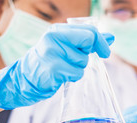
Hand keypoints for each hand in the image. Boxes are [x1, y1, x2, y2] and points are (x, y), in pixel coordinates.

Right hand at [0, 24, 114, 109]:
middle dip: (88, 54)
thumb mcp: (66, 47)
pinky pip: (77, 73)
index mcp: (58, 30)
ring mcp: (53, 52)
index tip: (105, 52)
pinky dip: (73, 76)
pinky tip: (61, 75)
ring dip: (78, 68)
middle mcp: (54, 37)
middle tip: (77, 60)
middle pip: (89, 41)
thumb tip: (111, 38)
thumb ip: (88, 42)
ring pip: (83, 61)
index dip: (101, 42)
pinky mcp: (54, 68)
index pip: (89, 31)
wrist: (24, 78)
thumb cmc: (49, 62)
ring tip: (63, 68)